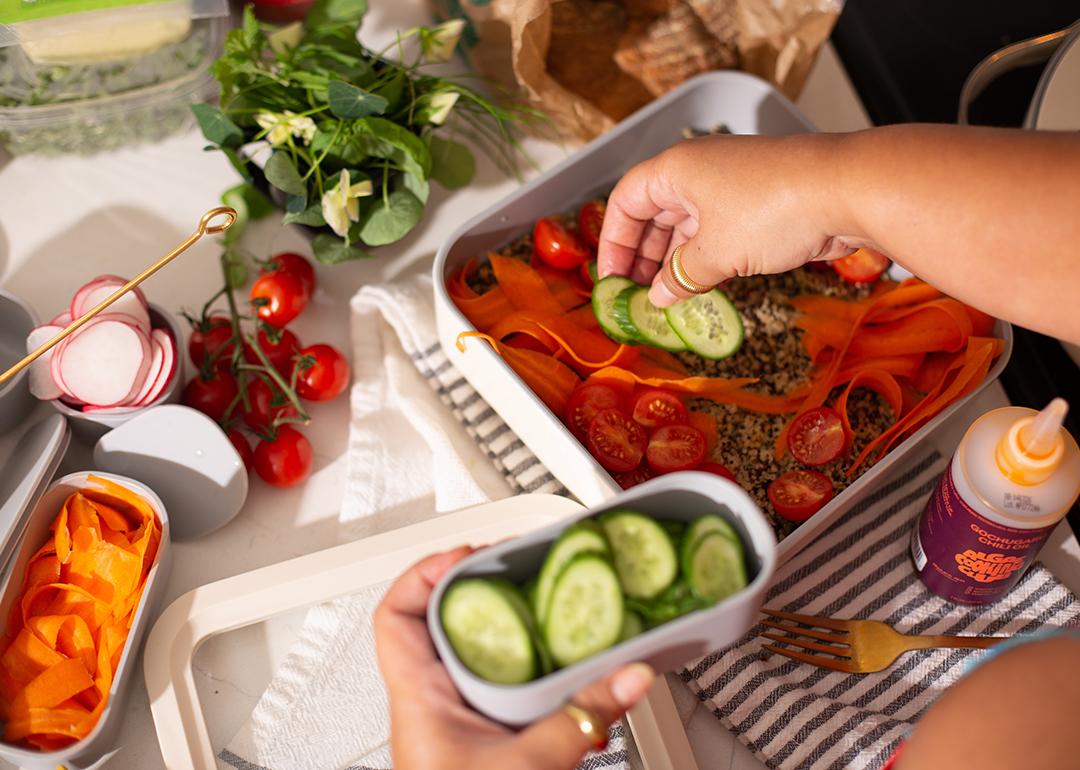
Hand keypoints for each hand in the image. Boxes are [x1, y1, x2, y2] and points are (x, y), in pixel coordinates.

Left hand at [374, 546, 656, 769]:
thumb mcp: (528, 765)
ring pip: (471, 646)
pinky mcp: (486, 731)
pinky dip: (528, 658)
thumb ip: (579, 720)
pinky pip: (501, 677)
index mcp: (419, 697)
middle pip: (437, 617)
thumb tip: (627, 675)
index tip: (466, 556)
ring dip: (502, 620)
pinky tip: (554, 654)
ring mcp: (459, 715)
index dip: (423, 573)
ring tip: (533, 596)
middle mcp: (432, 699)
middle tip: (508, 563)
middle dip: (475, 585)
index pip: (395, 616)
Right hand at [597, 133, 865, 306]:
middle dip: (642, 256)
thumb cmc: (773, 209)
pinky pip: (715, 232)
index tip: (612, 279)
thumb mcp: (716, 252)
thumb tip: (659, 295)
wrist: (847, 190)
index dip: (613, 243)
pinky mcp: (757, 203)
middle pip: (653, 214)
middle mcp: (698, 172)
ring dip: (672, 261)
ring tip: (664, 298)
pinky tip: (699, 286)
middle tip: (635, 295)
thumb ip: (681, 276)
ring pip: (686, 225)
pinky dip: (702, 258)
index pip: (625, 202)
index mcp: (676, 170)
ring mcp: (729, 186)